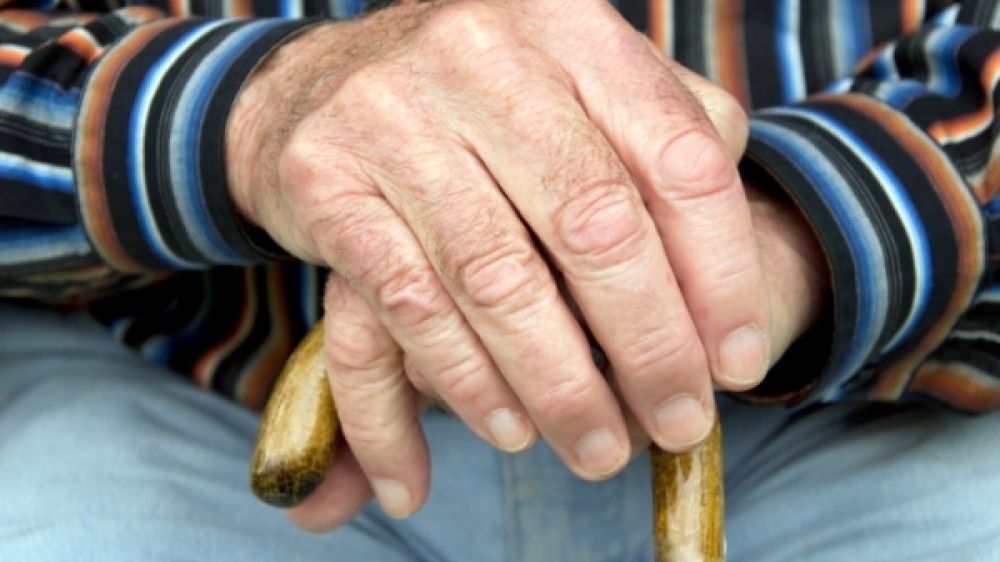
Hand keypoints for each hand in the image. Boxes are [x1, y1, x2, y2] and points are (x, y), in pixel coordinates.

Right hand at [227, 0, 766, 523]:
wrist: (318, 84)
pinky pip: (410, 303)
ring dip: (559, 387)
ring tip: (594, 448)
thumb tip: (730, 285)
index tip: (737, 364)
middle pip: (596, 225)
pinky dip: (465, 381)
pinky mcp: (324, 180)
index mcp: (572, 26)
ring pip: (499, 279)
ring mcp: (393, 112)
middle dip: (650, 347)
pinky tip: (506, 427)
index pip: (682, 160)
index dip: (723, 276)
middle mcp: (482, 55)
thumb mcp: (581, 89)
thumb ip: (665, 144)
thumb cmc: (482, 102)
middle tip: (678, 424)